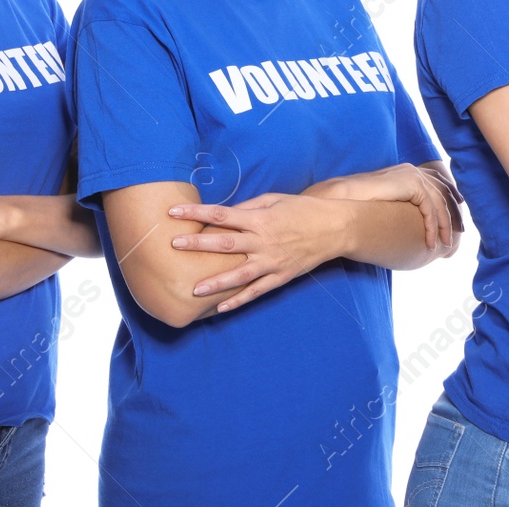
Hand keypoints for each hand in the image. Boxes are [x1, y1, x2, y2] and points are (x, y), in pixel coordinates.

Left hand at [167, 193, 340, 313]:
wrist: (334, 228)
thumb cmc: (302, 209)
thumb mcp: (275, 199)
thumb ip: (248, 206)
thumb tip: (223, 213)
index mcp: (260, 219)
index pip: (221, 214)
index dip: (196, 212)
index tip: (174, 211)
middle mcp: (263, 242)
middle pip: (225, 244)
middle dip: (198, 245)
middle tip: (174, 245)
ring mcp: (272, 262)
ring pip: (239, 275)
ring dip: (216, 283)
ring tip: (194, 290)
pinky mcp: (281, 277)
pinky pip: (257, 291)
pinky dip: (239, 300)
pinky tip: (221, 308)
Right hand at [306, 163, 463, 249]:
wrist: (343, 200)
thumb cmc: (358, 206)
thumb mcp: (387, 206)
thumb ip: (401, 209)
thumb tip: (409, 224)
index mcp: (407, 173)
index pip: (437, 185)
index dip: (448, 204)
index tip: (453, 224)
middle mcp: (413, 171)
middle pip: (444, 192)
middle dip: (453, 216)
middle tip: (457, 237)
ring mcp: (413, 176)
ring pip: (440, 204)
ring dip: (445, 227)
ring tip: (445, 246)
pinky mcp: (412, 185)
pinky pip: (430, 210)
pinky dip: (432, 228)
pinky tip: (430, 243)